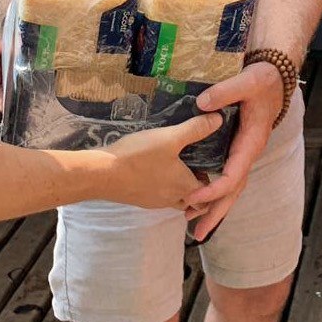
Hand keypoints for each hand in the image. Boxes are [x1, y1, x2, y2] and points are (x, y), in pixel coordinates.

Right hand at [101, 113, 221, 209]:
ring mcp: (154, 202)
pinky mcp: (139, 199)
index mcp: (185, 187)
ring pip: (176, 199)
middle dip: (199, 187)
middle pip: (193, 199)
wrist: (101, 174)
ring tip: (180, 165)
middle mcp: (172, 199)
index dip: (215, 181)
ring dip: (181, 188)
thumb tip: (220, 119)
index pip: (210, 193)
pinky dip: (164, 187)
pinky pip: (159, 196)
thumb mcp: (170, 137)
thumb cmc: (139, 156)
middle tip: (199, 165)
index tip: (215, 164)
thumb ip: (196, 129)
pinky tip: (157, 169)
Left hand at [187, 61, 286, 239]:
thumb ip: (226, 91)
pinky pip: (226, 177)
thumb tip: (202, 104)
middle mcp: (248, 154)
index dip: (213, 189)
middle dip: (215, 213)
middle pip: (233, 192)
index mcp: (251, 143)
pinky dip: (214, 192)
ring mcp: (243, 154)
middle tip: (197, 234)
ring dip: (214, 208)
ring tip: (194, 227)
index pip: (233, 175)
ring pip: (230, 189)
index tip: (192, 197)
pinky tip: (197, 201)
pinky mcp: (236, 151)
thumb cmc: (261, 82)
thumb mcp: (247, 81)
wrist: (273, 80)